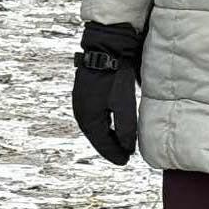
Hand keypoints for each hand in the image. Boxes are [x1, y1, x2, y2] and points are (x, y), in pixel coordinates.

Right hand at [72, 21, 141, 164]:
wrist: (105, 48)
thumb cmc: (114, 75)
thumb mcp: (123, 104)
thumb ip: (126, 128)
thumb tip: (127, 148)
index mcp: (88, 118)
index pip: (102, 144)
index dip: (115, 154)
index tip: (126, 161)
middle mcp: (81, 113)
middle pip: (97, 137)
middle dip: (110, 147)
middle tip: (124, 155)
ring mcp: (81, 103)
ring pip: (95, 127)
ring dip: (106, 136)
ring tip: (119, 143)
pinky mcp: (85, 94)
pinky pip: (93, 117)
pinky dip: (103, 125)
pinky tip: (111, 124)